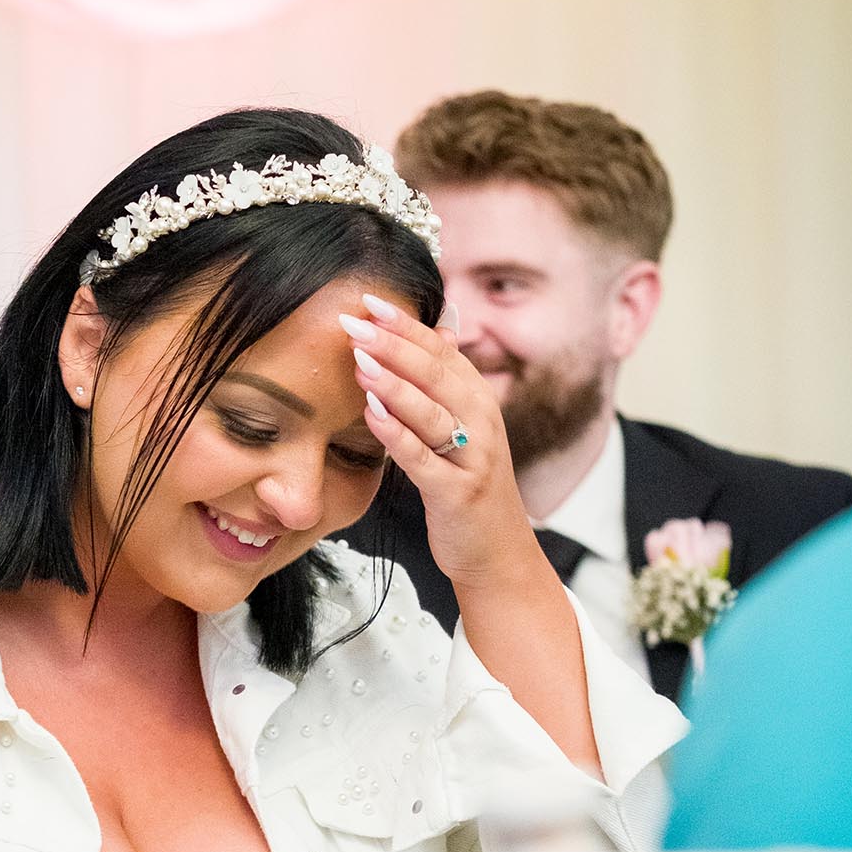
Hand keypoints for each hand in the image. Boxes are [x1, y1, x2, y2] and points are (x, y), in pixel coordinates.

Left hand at [340, 294, 537, 595]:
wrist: (497, 552)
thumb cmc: (467, 485)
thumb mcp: (461, 427)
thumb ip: (446, 381)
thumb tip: (441, 326)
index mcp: (477, 400)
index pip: (441, 351)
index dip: (406, 325)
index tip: (369, 299)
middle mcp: (481, 422)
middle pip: (436, 373)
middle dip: (394, 344)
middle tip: (354, 320)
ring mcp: (472, 457)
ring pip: (431, 412)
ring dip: (394, 384)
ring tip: (359, 360)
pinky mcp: (457, 492)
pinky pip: (424, 459)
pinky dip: (398, 435)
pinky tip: (372, 416)